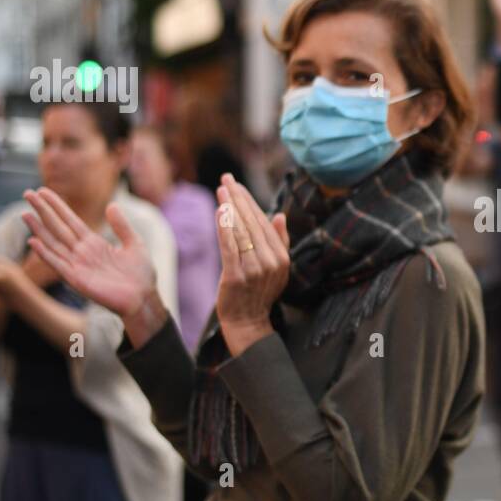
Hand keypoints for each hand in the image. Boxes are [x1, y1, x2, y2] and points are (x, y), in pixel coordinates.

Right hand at [22, 188, 157, 318]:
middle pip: (58, 227)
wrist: (144, 298)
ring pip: (53, 243)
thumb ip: (121, 226)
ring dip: (39, 229)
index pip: (71, 220)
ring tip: (25, 214)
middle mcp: (82, 252)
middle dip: (43, 211)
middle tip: (28, 193)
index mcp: (94, 243)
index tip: (43, 191)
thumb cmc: (141, 275)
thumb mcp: (134, 243)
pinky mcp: (77, 279)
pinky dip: (45, 254)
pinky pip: (58, 264)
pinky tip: (33, 241)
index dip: (57, 206)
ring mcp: (78, 265)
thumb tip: (111, 205)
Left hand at [214, 173, 289, 356]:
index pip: (264, 222)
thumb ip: (279, 241)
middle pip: (252, 222)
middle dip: (238, 198)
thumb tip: (279, 215)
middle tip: (226, 179)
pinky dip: (224, 226)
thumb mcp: (276, 267)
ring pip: (240, 231)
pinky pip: (229, 246)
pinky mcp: (236, 276)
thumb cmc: (259, 292)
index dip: (249, 201)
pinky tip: (219, 211)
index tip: (237, 185)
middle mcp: (271, 261)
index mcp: (281, 256)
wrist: (248, 322)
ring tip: (221, 189)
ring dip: (229, 207)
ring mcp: (254, 269)